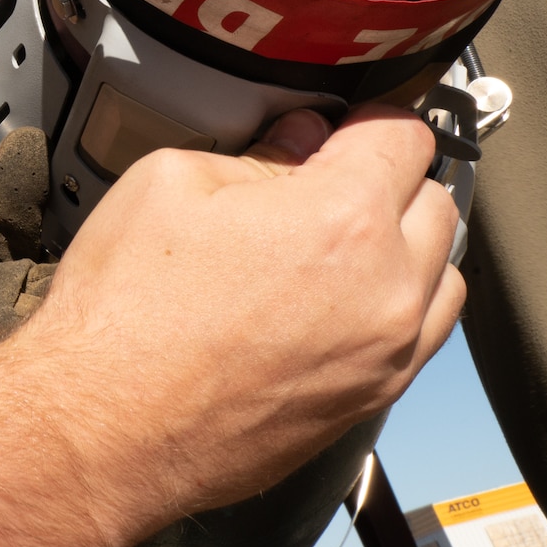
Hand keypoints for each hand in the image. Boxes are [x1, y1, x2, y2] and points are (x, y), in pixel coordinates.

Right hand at [30, 106, 461, 516]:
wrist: (103, 428)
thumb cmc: (122, 318)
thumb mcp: (168, 184)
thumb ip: (254, 155)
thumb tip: (297, 144)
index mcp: (340, 220)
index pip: (404, 137)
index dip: (367, 118)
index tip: (341, 125)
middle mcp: (384, 292)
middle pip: (435, 202)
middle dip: (387, 179)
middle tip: (323, 178)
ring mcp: (385, 356)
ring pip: (443, 275)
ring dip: (404, 246)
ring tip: (334, 242)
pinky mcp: (369, 402)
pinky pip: (420, 336)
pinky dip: (393, 305)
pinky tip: (328, 299)